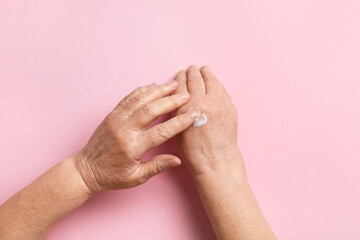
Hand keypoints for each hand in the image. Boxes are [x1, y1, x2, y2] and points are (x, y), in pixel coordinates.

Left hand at [75, 81, 198, 193]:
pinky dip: (142, 90)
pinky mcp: (112, 114)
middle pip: (152, 110)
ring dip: (158, 91)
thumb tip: (177, 160)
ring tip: (174, 85)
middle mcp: (124, 130)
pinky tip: (153, 86)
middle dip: (171, 101)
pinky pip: (128, 98)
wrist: (85, 170)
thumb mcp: (136, 178)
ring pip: (140, 99)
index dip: (179, 122)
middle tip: (186, 95)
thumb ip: (157, 166)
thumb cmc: (111, 176)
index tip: (193, 114)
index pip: (161, 131)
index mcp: (133, 147)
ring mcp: (116, 120)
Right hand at [173, 65, 243, 175]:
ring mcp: (218, 103)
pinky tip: (213, 81)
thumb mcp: (177, 129)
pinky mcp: (229, 106)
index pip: (181, 85)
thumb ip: (178, 111)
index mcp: (185, 108)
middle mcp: (202, 102)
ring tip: (203, 70)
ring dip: (206, 73)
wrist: (216, 159)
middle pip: (196, 79)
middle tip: (191, 68)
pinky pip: (222, 89)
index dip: (180, 77)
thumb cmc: (194, 150)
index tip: (180, 73)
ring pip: (211, 81)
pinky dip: (216, 83)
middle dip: (192, 72)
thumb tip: (179, 97)